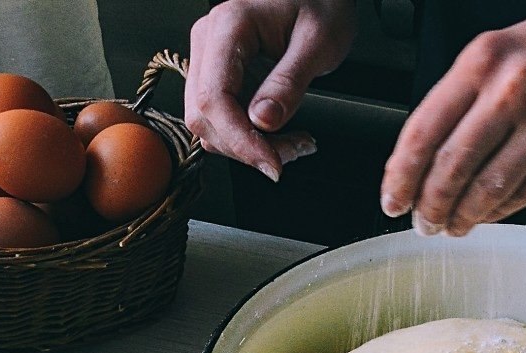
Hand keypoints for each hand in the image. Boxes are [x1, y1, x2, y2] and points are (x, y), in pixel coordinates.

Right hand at [185, 0, 356, 180]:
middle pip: (204, 117)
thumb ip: (290, 82)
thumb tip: (262, 121)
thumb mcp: (319, 41)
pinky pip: (222, 120)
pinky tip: (278, 134)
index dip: (240, 140)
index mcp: (228, 25)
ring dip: (247, 146)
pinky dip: (248, 137)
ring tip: (292, 142)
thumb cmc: (321, 2)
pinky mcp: (218, 77)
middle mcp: (208, 41)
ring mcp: (209, 60)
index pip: (214, 98)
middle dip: (245, 147)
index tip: (271, 163)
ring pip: (210, 125)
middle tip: (291, 153)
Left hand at [380, 0, 525, 235]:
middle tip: (422, 223)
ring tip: (452, 226)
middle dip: (428, 207)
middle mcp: (513, 89)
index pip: (421, 132)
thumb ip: (461, 103)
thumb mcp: (504, 54)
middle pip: (448, 170)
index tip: (391, 201)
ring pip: (483, 192)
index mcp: (484, 60)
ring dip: (459, 219)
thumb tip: (418, 163)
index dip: (399, 177)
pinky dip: (495, 214)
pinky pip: (520, 198)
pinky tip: (487, 215)